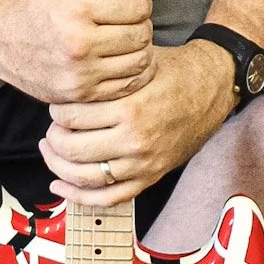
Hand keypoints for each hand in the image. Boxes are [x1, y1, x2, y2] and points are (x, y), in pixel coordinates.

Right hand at [0, 0, 156, 103]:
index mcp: (76, 6)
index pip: (138, 7)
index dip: (141, 2)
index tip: (133, 3)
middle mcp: (78, 42)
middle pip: (141, 35)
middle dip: (143, 26)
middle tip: (132, 23)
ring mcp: (78, 72)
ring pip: (138, 63)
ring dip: (140, 50)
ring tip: (128, 42)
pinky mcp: (78, 93)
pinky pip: (124, 87)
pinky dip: (131, 74)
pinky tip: (122, 61)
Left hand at [39, 39, 238, 206]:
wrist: (212, 87)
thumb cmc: (174, 71)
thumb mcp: (137, 64)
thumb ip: (104, 76)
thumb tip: (65, 83)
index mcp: (130, 109)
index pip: (71, 117)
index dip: (56, 110)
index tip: (56, 104)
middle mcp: (136, 141)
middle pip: (73, 149)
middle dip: (53, 138)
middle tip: (52, 127)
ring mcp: (143, 164)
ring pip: (85, 178)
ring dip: (59, 166)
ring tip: (51, 150)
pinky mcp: (150, 177)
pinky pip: (108, 199)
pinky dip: (79, 197)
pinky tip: (60, 186)